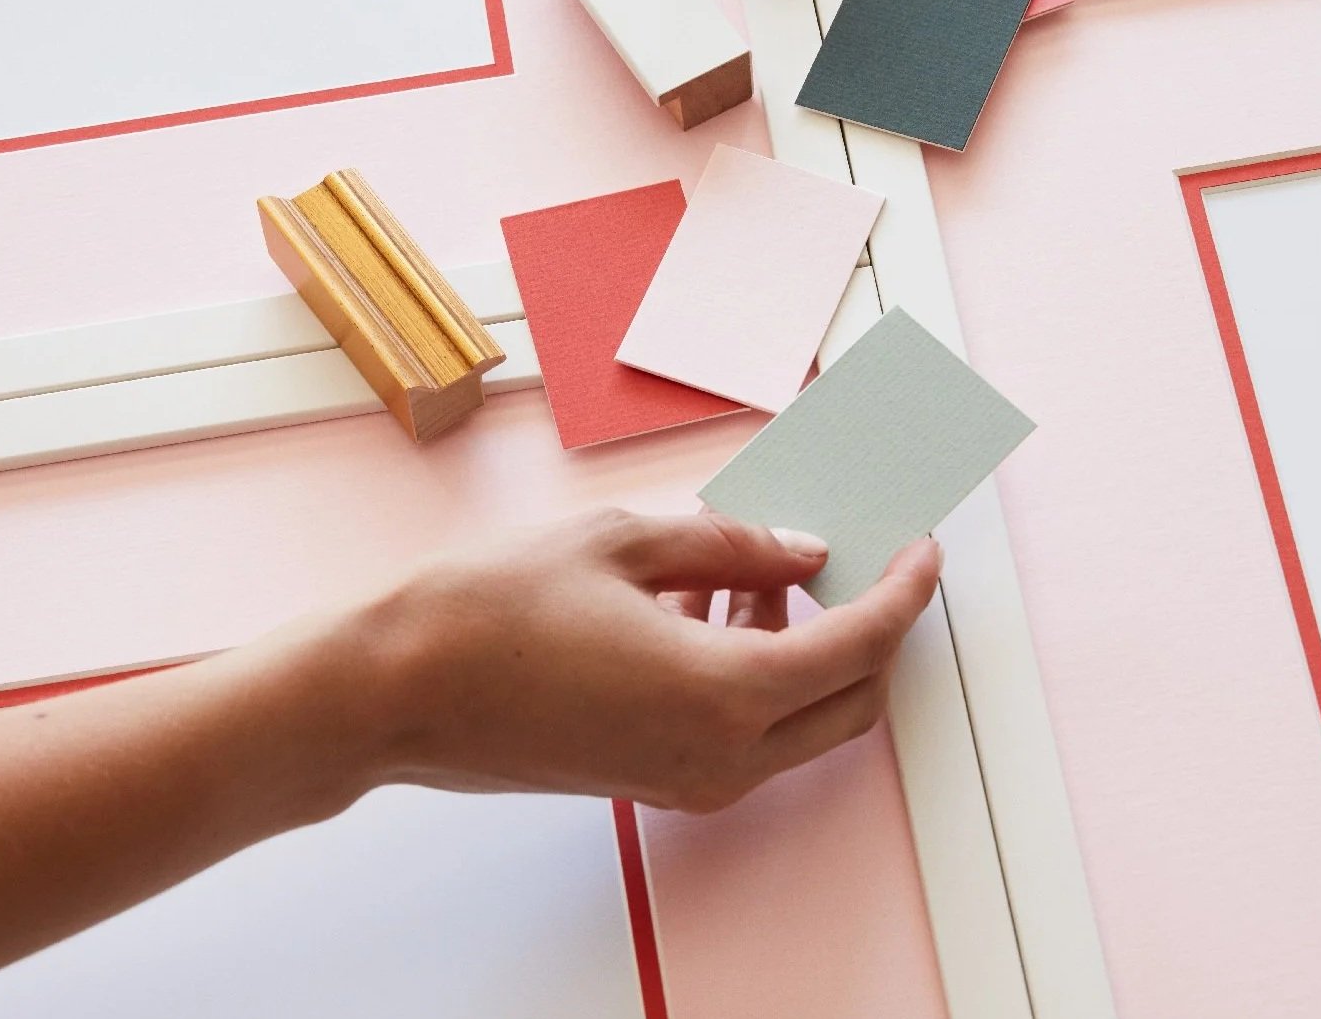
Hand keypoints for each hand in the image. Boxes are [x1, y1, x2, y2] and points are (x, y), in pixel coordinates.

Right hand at [272, 509, 942, 816]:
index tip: (921, 549)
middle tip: (864, 557)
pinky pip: (744, 729)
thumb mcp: (624, 543)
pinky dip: (759, 670)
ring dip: (810, 645)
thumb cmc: (495, 609)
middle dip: (874, 628)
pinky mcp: (653, 776)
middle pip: (850, 701)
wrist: (399, 690)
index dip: (903, 593)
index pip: (859, 646)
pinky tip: (713, 601)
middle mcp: (720, 756)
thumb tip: (803, 552)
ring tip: (768, 564)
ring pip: (799, 720)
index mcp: (724, 694)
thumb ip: (731, 547)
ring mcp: (686, 777)